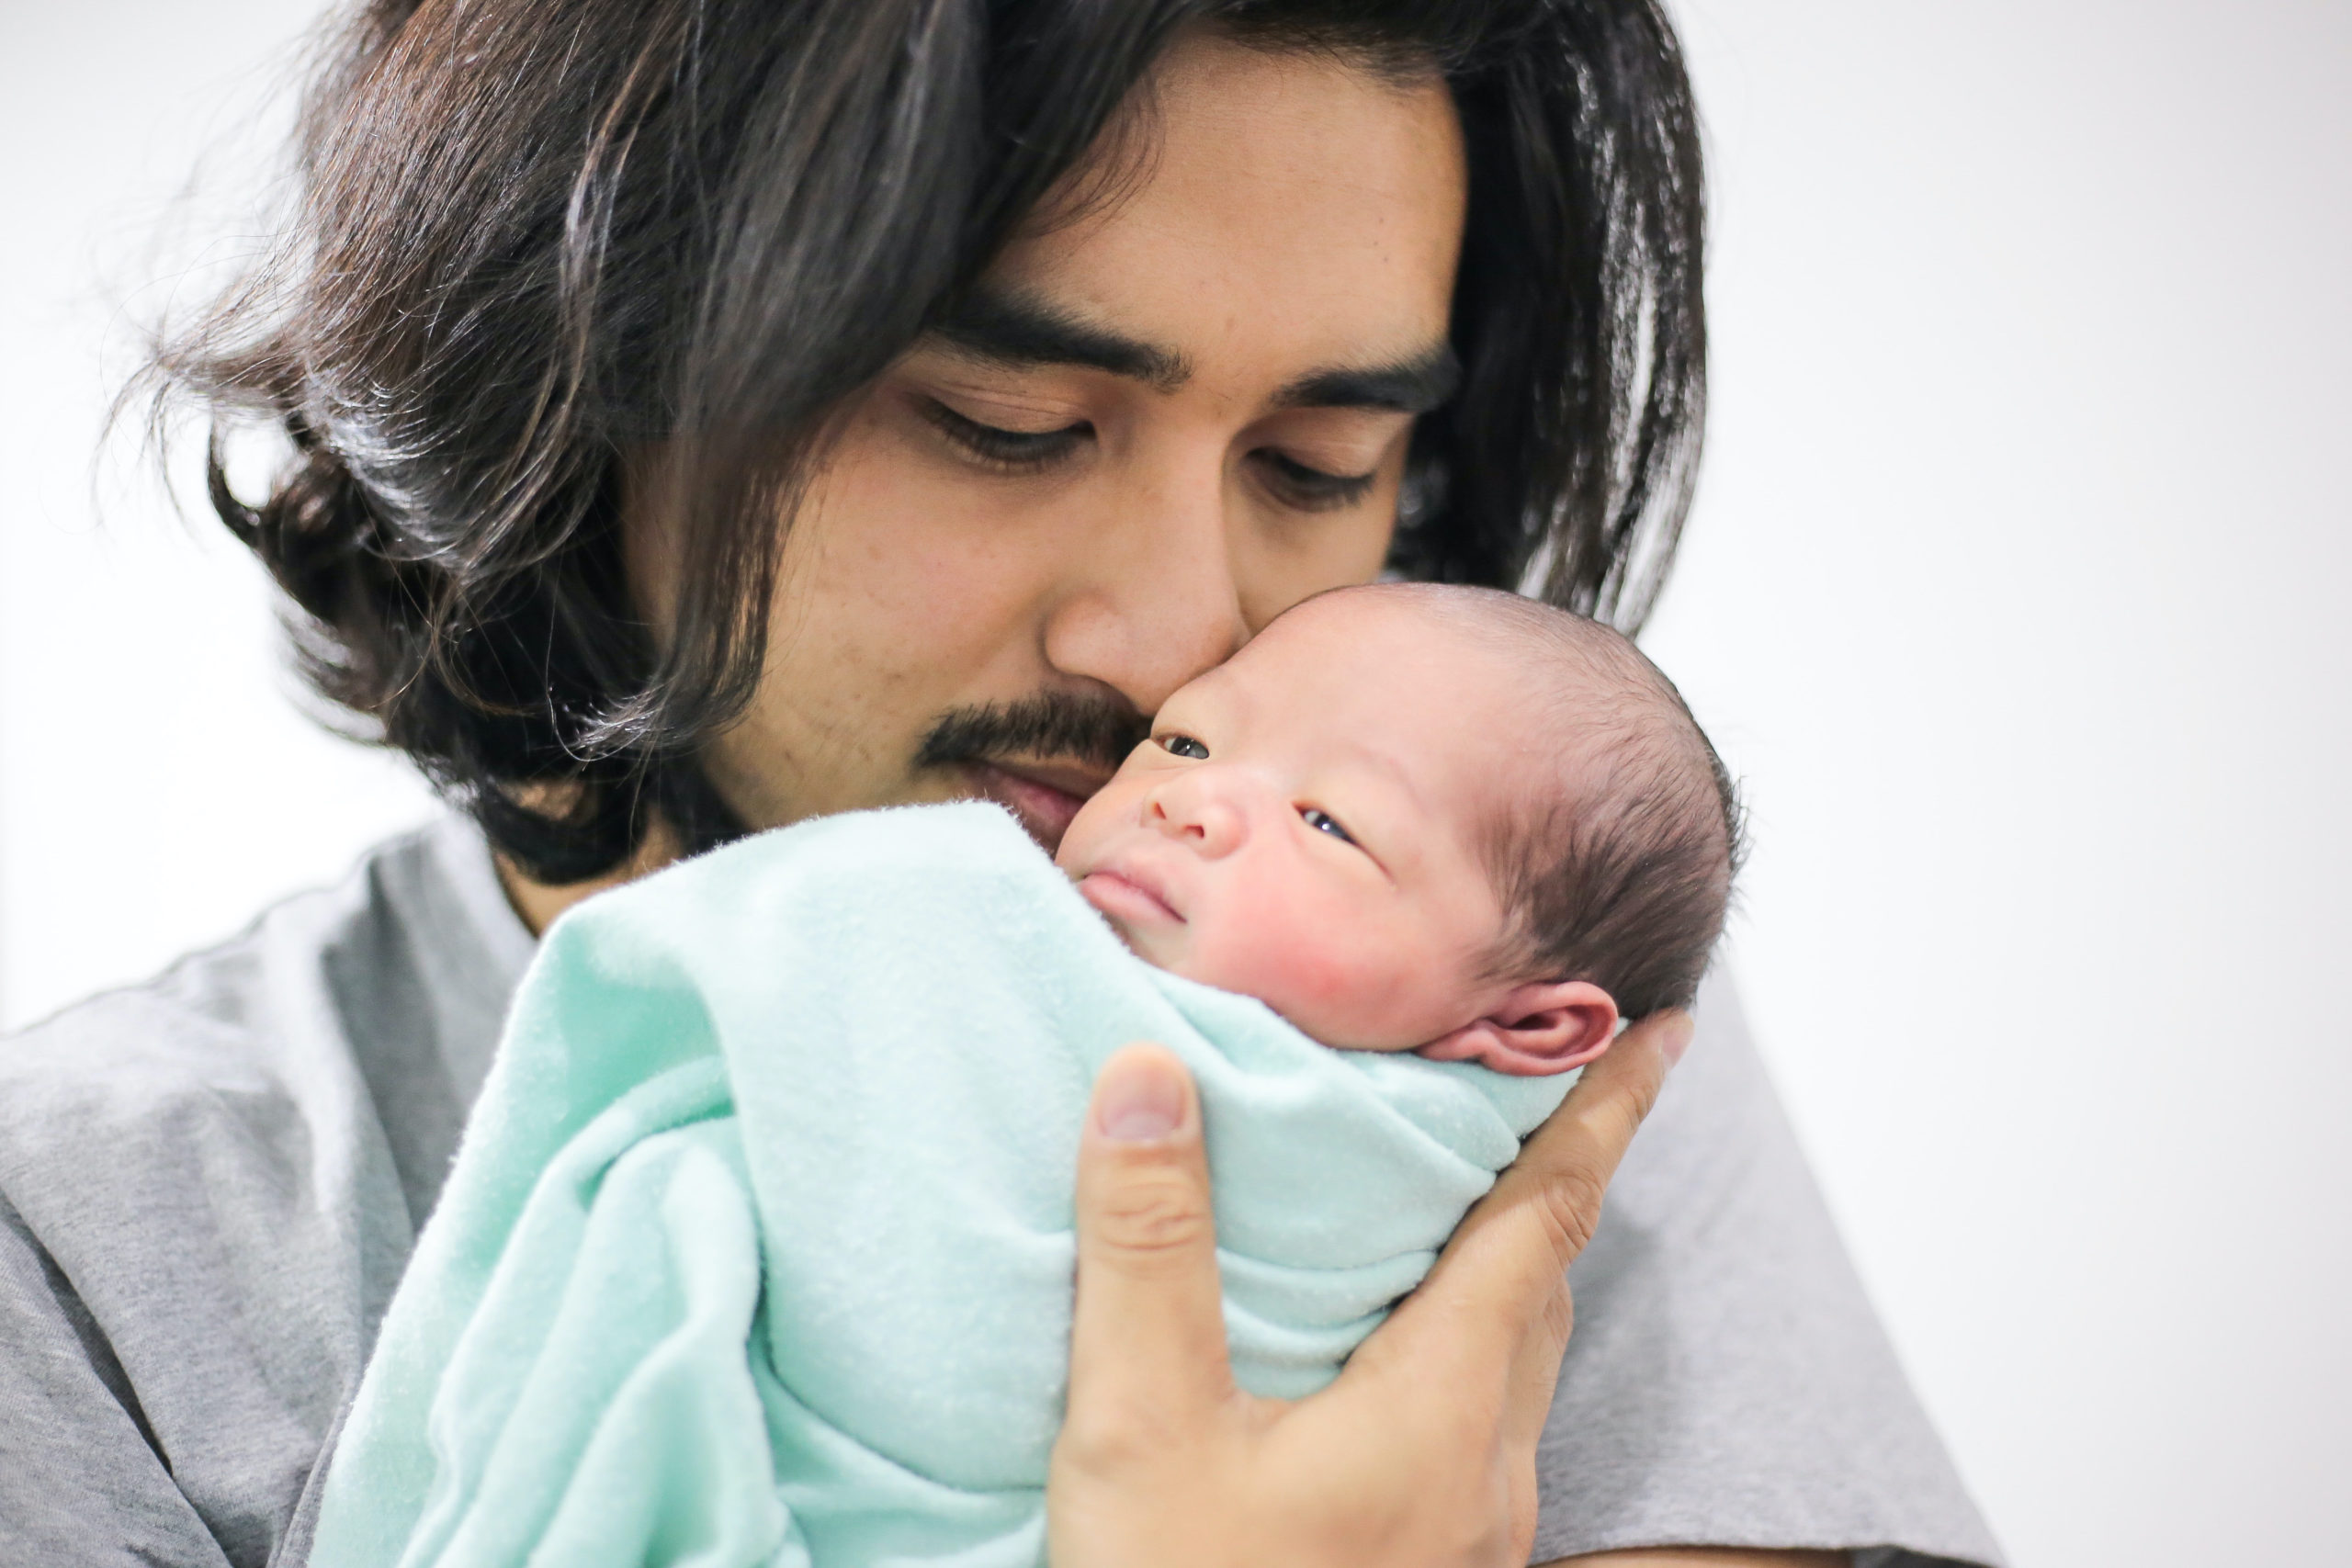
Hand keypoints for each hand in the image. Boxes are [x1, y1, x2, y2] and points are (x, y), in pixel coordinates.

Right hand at [1047, 1012, 1688, 1567]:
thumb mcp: (1143, 1436)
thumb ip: (1148, 1250)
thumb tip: (1150, 1075)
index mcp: (1443, 1410)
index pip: (1547, 1221)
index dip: (1602, 1113)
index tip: (1662, 1027)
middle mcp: (1483, 1469)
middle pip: (1547, 1287)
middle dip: (1557, 1176)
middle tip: (1542, 1082)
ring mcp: (1465, 1535)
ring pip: (1516, 1362)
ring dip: (1510, 1265)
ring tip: (1461, 1197)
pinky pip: (1475, 1422)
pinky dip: (1460, 1343)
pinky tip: (1384, 1353)